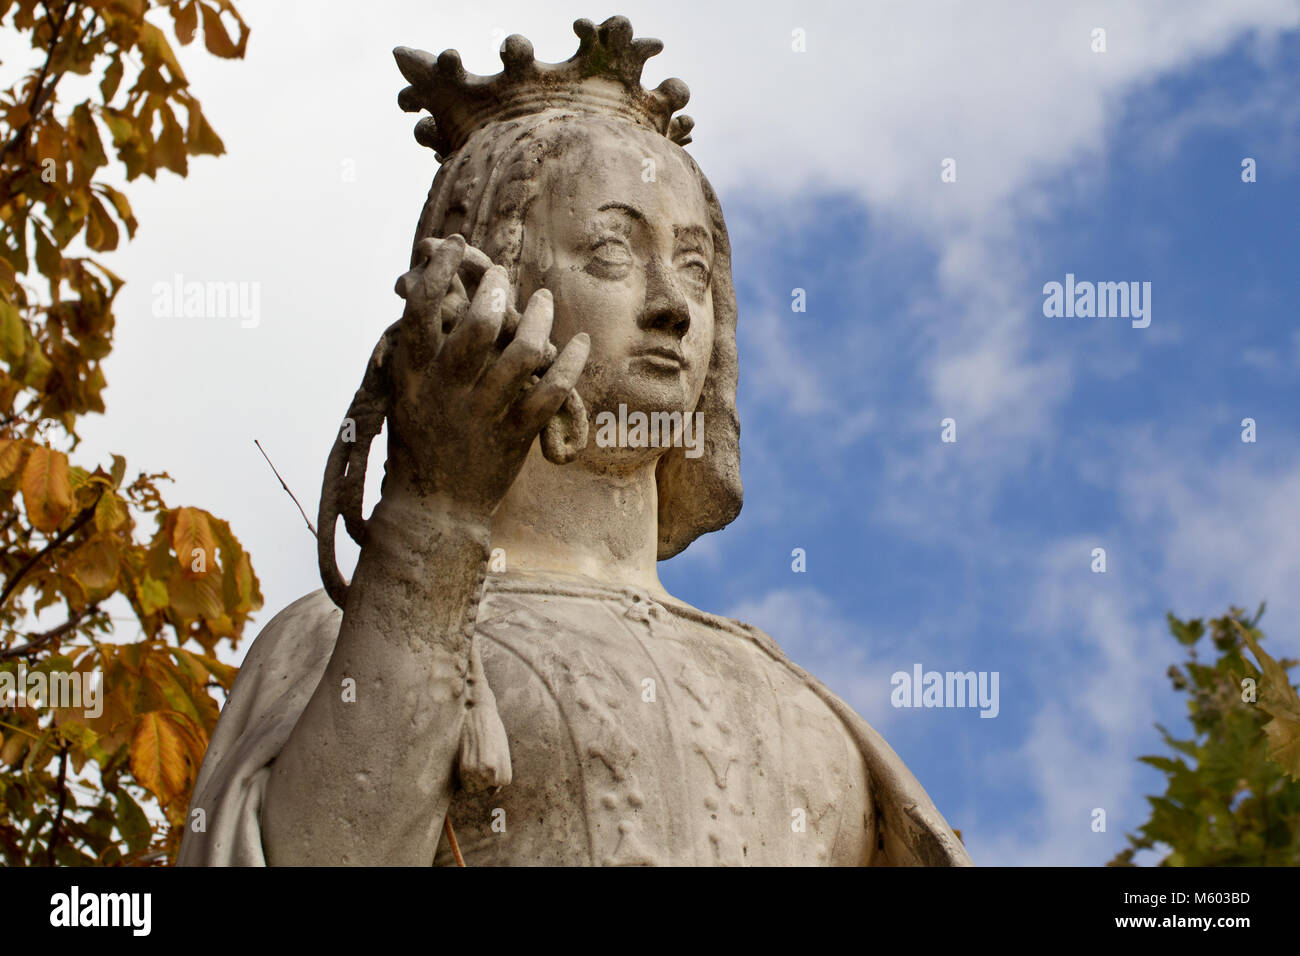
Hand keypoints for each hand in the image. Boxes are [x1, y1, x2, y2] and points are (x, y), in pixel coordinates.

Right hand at [386, 234, 589, 518]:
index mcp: (411, 374)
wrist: (433, 510)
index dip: (438, 269)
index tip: (452, 245)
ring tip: (543, 300)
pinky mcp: (514, 436)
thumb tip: (429, 296)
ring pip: (523, 353)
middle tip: (503, 275)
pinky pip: (551, 392)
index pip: (421, 307)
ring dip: (539, 319)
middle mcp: (446, 390)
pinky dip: (571, 363)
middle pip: (479, 324)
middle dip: (496, 289)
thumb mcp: (403, 393)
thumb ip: (418, 351)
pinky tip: (581, 343)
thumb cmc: (417, 442)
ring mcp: (483, 413)